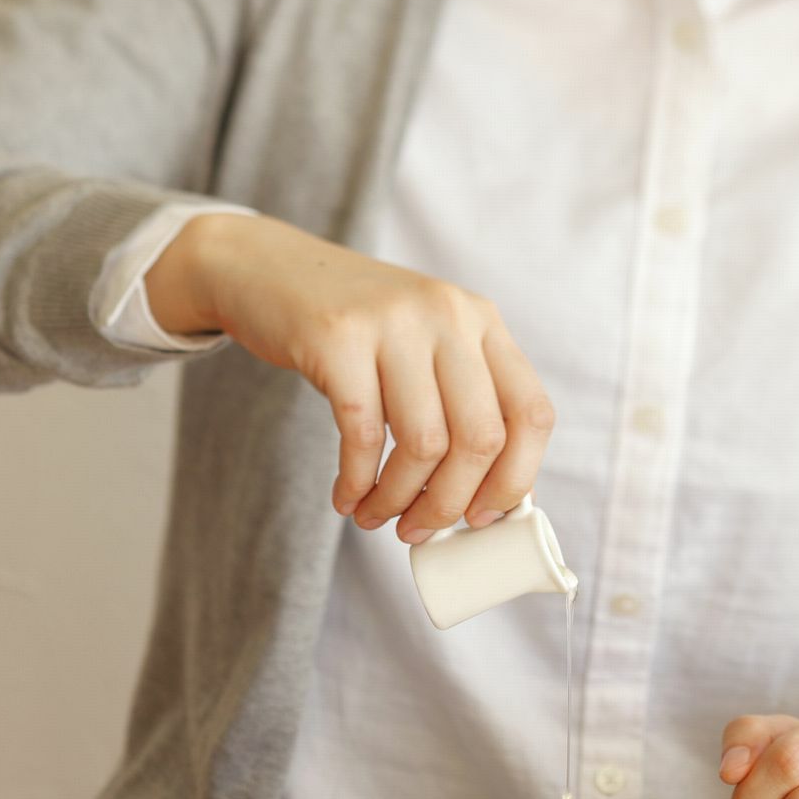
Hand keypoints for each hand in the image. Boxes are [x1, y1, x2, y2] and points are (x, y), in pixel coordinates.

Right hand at [145, 213, 554, 541]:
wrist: (268, 268)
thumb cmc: (356, 329)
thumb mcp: (425, 346)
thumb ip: (461, 403)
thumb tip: (488, 501)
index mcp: (482, 322)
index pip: (531, 414)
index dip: (514, 478)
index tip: (483, 517)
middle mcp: (449, 315)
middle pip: (479, 439)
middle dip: (450, 503)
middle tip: (420, 530)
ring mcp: (395, 322)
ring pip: (423, 444)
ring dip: (398, 499)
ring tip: (377, 517)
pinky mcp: (338, 337)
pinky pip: (363, 435)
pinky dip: (357, 482)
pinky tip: (347, 497)